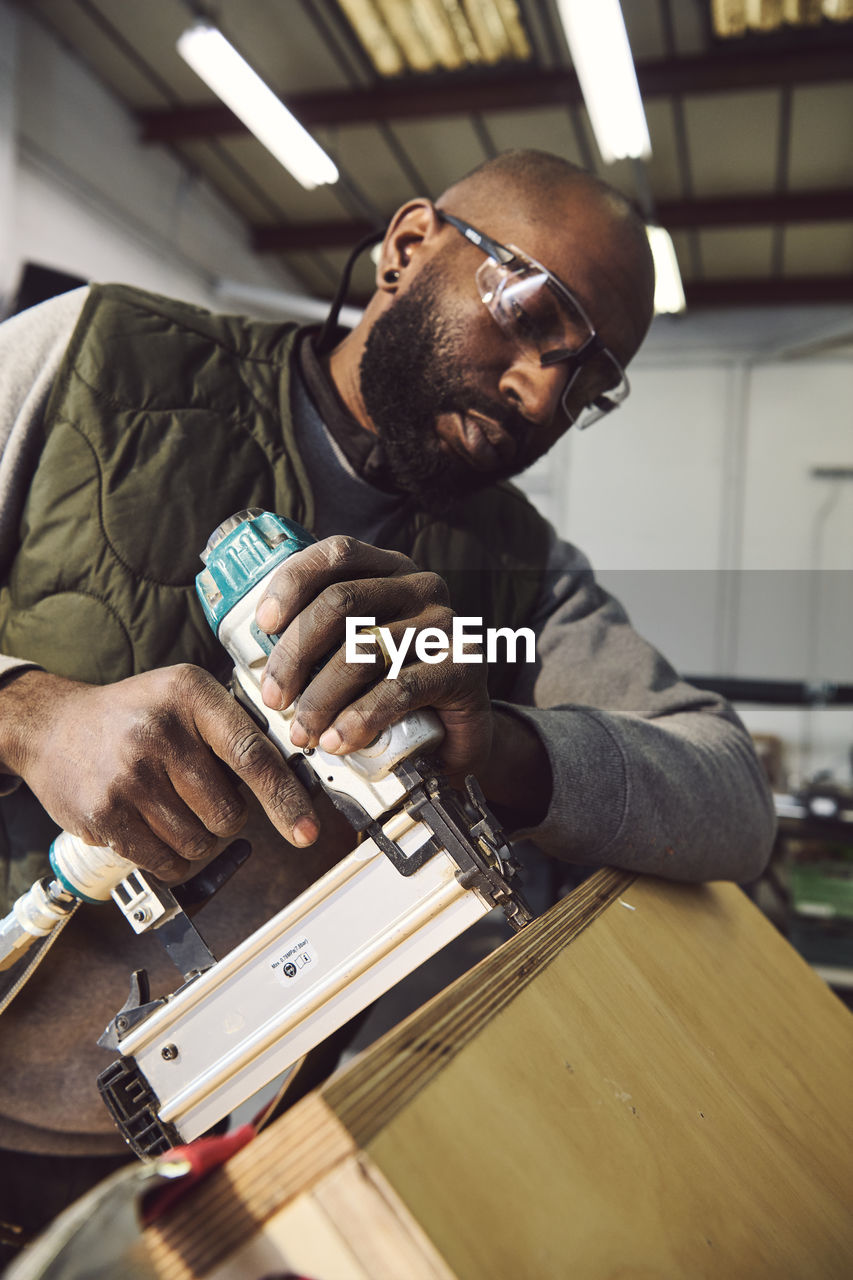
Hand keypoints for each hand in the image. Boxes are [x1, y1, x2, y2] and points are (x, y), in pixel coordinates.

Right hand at [0, 665, 318, 879]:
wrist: (53, 726)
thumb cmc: (133, 715)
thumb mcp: (184, 696)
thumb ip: (235, 727)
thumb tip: (293, 779)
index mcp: (191, 695)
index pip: (252, 754)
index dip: (285, 798)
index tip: (307, 831)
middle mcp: (160, 732)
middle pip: (229, 812)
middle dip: (224, 815)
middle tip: (195, 792)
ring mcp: (130, 775)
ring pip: (200, 842)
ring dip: (196, 838)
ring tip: (168, 804)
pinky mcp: (105, 814)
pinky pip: (165, 860)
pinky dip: (170, 856)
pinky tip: (151, 826)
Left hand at [255, 536, 493, 776]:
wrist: (455, 736)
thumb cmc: (389, 691)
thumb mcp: (352, 654)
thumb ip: (317, 642)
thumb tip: (250, 650)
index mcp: (388, 570)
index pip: (336, 553)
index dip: (293, 581)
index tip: (263, 624)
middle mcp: (420, 587)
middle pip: (342, 601)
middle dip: (295, 653)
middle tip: (274, 698)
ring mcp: (446, 624)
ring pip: (365, 649)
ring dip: (322, 696)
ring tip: (303, 732)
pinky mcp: (465, 666)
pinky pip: (401, 688)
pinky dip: (362, 718)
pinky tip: (339, 741)